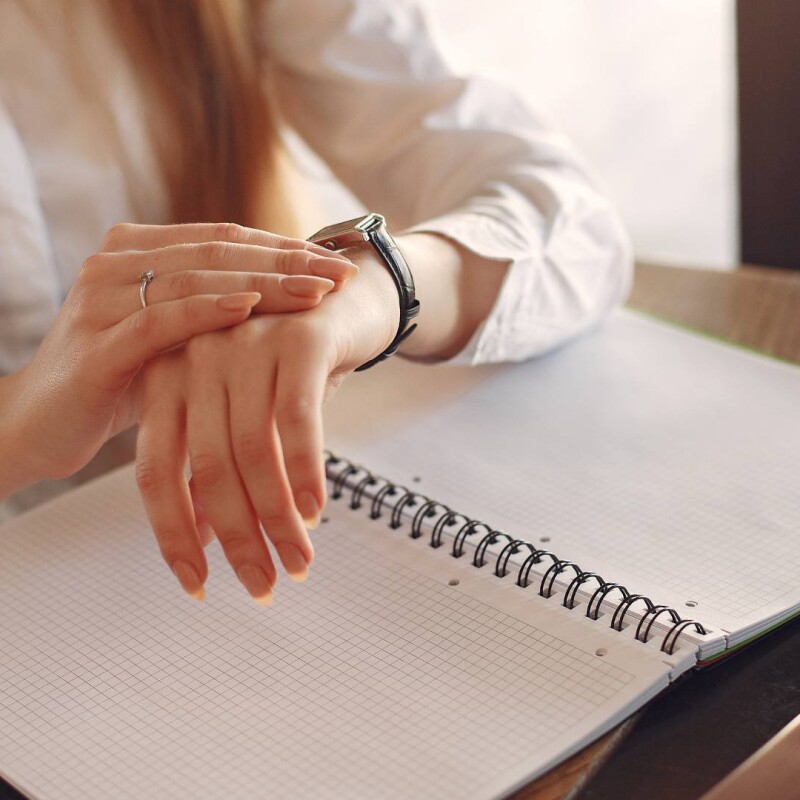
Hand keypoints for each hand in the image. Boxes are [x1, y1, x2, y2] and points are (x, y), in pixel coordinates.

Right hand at [2, 223, 356, 493]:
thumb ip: (211, 309)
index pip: (224, 240)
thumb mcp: (170, 338)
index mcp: (137, 253)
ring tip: (315, 291)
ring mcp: (103, 299)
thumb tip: (288, 298)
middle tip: (341, 274)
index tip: (336, 262)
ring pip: (196, 279)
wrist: (37, 426)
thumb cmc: (115, 381)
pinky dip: (207, 311)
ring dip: (263, 283)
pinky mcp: (98, 344)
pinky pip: (160, 321)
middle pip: (218, 251)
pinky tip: (250, 308)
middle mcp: (118, 263)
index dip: (283, 248)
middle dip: (287, 261)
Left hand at [135, 246, 398, 601]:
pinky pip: (297, 420)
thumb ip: (216, 465)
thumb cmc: (290, 364)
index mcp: (168, 378)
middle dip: (235, 538)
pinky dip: (305, 472)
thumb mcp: (245, 411)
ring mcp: (245, 344)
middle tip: (261, 585)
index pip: (155, 471)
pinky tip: (316, 511)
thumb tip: (202, 537)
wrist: (347, 296)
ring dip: (276, 517)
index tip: (198, 585)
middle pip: (204, 468)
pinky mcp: (297, 340)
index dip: (174, 535)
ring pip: (251, 450)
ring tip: (297, 561)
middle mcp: (197, 358)